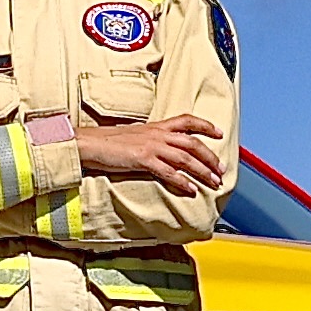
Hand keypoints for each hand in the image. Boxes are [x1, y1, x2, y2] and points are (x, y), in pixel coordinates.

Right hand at [74, 112, 226, 195]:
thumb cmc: (107, 142)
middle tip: (221, 170)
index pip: (186, 120)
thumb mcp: (134, 136)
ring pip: (185, 159)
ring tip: (213, 182)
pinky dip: (182, 182)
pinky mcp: (143, 159)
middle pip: (192, 144)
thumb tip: (161, 151)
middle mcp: (157, 134)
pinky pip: (168, 172)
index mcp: (156, 127)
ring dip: (203, 171)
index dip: (205, 126)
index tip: (219, 133)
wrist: (89, 143)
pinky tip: (191, 190)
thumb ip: (150, 140)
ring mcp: (151, 146)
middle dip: (210, 157)